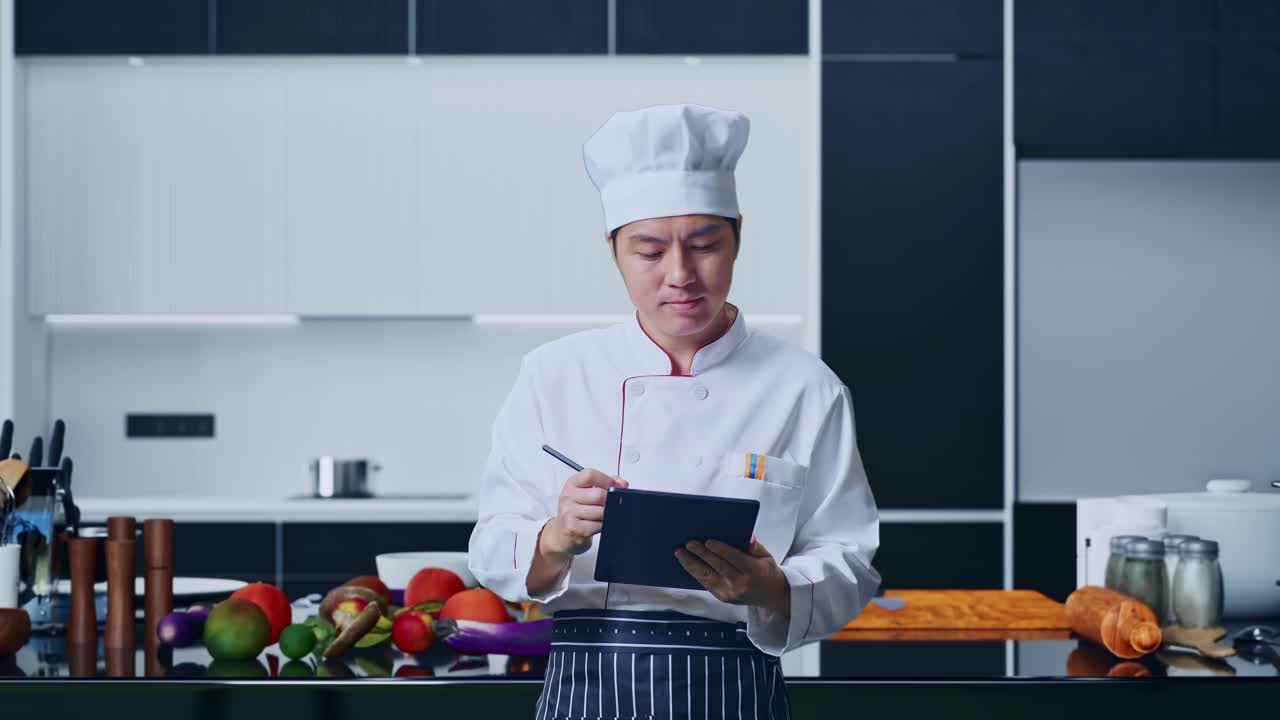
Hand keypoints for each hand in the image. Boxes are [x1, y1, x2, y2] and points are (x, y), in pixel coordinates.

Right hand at [539, 468, 627, 558]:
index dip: (606, 480)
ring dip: (606, 515)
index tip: (614, 486)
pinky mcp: (573, 528)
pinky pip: (597, 525)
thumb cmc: (577, 510)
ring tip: (600, 516)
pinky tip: (595, 525)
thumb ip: (606, 483)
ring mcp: (569, 512)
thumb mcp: (587, 492)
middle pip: (598, 495)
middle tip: (608, 505)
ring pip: (600, 511)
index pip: (590, 475)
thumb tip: (622, 483)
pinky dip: (601, 526)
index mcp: (572, 484)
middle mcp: (568, 496)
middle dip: (609, 501)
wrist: (562, 533)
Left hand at [676, 537, 790, 613]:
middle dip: (702, 554)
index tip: (708, 541)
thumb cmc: (767, 571)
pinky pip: (706, 583)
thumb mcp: (766, 556)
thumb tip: (747, 536)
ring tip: (680, 553)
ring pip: (707, 577)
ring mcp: (730, 593)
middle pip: (718, 567)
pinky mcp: (722, 597)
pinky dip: (695, 573)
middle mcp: (741, 584)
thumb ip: (755, 546)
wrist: (770, 595)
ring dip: (691, 564)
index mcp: (754, 572)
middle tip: (689, 543)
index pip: (734, 559)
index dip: (720, 550)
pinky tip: (687, 563)